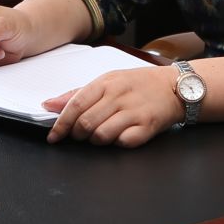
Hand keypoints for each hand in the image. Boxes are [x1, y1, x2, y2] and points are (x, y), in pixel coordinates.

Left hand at [44, 66, 183, 146]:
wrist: (175, 87)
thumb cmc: (138, 84)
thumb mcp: (108, 80)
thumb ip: (77, 93)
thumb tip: (48, 105)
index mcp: (105, 82)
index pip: (75, 105)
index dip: (61, 124)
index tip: (54, 137)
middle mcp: (119, 95)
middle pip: (85, 123)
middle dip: (78, 135)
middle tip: (81, 135)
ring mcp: (133, 111)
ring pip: (101, 135)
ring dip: (97, 140)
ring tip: (102, 134)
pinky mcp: (147, 126)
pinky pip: (123, 142)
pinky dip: (117, 142)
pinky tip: (121, 135)